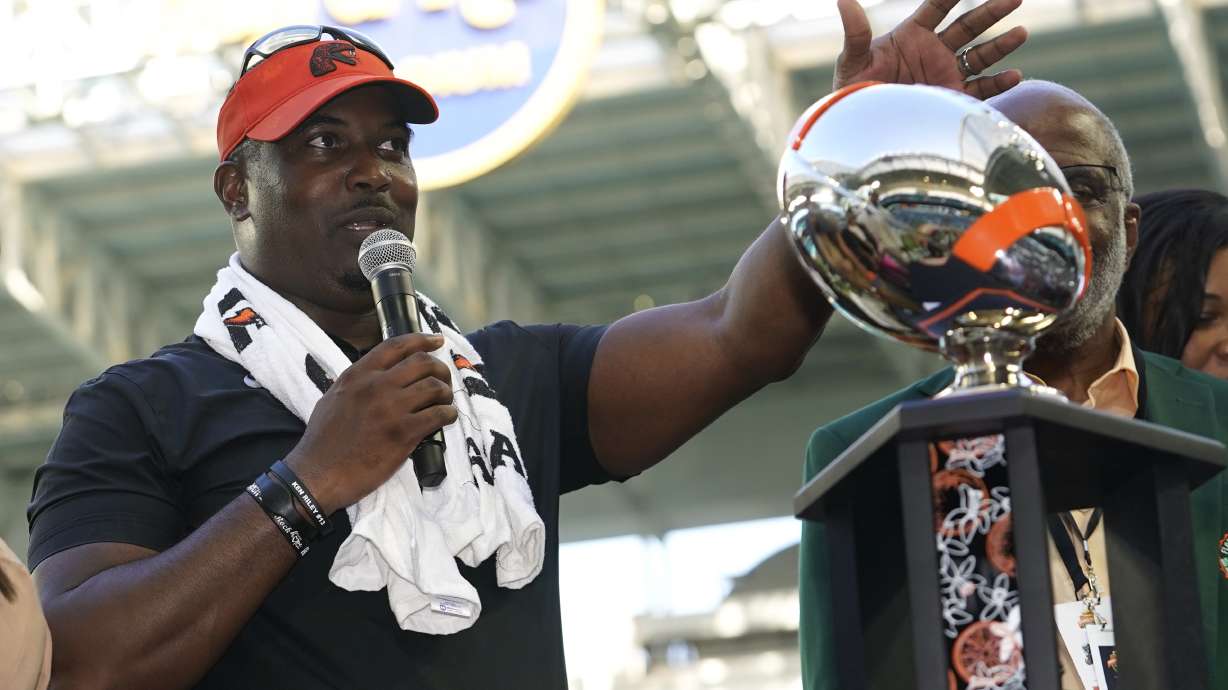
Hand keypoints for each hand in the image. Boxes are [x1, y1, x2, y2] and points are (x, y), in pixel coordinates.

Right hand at [285, 333, 457, 513]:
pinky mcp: (404, 433)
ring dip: (446, 393)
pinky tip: (447, 418)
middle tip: (443, 380)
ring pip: (435, 387)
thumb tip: (378, 376)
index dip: (422, 340)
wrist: (318, 474)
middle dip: (440, 369)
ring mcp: (392, 408)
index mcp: (358, 375)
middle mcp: (376, 385)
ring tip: (444, 402)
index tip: (437, 340)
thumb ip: (356, 383)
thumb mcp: (333, 398)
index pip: (396, 346)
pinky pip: (438, 414)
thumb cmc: (322, 440)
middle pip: (423, 363)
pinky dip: (448, 414)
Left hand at [834, 0, 1027, 99]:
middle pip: (968, 26)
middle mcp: (933, 52)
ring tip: (1022, 32)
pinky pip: (980, 88)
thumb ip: (855, 32)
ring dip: (1001, 45)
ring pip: (980, 55)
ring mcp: (945, 74)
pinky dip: (998, 83)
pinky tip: (1014, 75)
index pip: (937, 8)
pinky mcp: (952, 97)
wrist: (864, 125)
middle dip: (991, 11)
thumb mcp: (853, 61)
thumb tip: (842, 1)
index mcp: (911, 36)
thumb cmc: (853, 91)